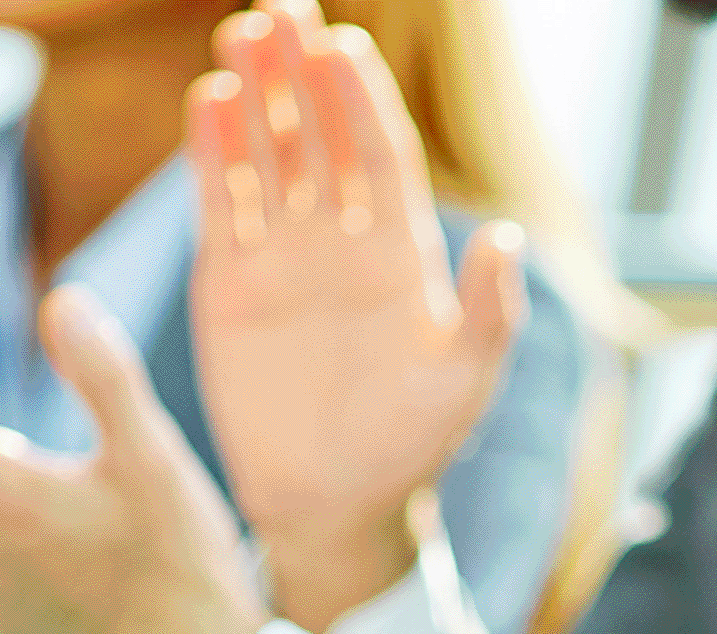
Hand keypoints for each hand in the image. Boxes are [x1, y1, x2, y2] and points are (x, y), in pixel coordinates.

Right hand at [190, 1, 525, 628]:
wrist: (334, 502)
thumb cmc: (411, 444)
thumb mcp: (464, 380)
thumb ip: (488, 311)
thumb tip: (507, 238)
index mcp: (402, 255)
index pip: (381, 157)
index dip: (363, 102)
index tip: (346, 46)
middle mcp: (341, 243)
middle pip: (320, 138)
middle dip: (304, 76)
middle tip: (283, 9)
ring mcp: (282, 258)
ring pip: (268, 157)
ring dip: (255, 98)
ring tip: (243, 36)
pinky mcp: (229, 283)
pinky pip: (222, 204)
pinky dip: (213, 153)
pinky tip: (208, 101)